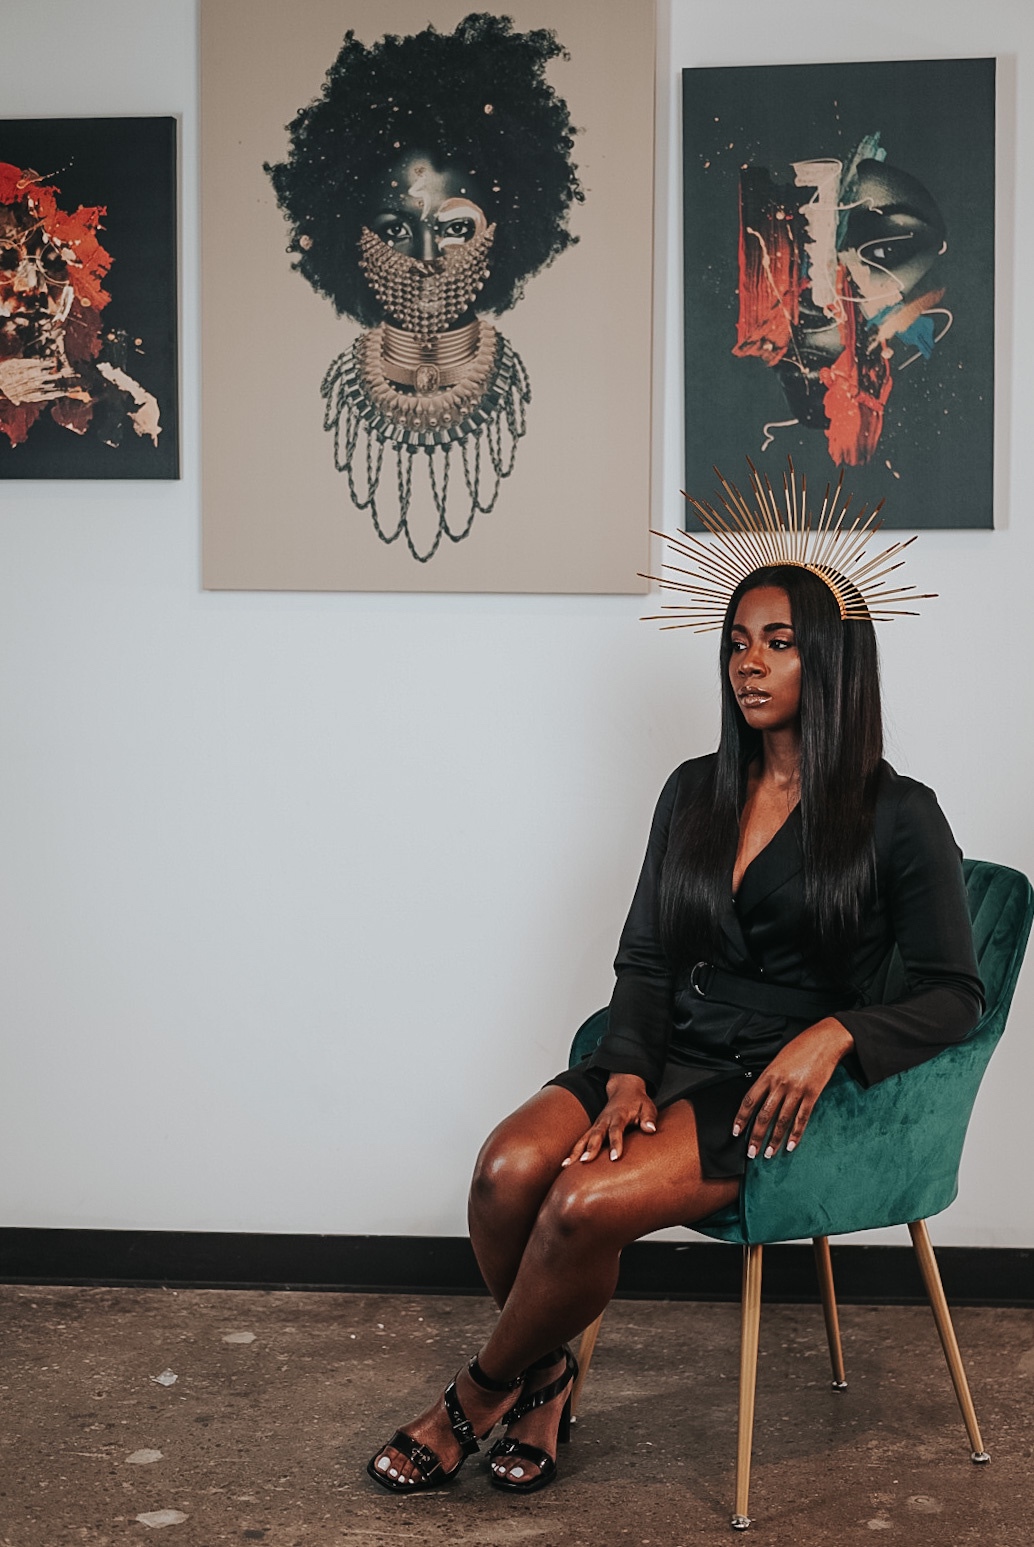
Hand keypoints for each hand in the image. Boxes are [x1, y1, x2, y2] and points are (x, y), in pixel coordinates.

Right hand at [561, 1073, 657, 1165]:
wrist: (624, 1089)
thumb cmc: (637, 1101)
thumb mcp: (648, 1107)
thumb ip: (649, 1118)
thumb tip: (650, 1129)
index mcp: (618, 1115)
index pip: (616, 1130)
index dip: (615, 1143)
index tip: (614, 1157)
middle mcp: (604, 1120)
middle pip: (596, 1134)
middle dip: (590, 1148)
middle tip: (586, 1161)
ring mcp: (597, 1124)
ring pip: (584, 1138)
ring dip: (576, 1151)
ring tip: (567, 1166)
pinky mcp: (593, 1129)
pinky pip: (582, 1140)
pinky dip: (573, 1151)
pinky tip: (566, 1164)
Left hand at [732, 1018, 854, 1159]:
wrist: (824, 1041)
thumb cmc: (800, 1048)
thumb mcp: (778, 1060)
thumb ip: (769, 1078)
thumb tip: (761, 1097)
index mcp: (768, 1074)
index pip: (750, 1100)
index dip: (741, 1118)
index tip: (736, 1132)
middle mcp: (780, 1084)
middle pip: (764, 1115)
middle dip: (756, 1136)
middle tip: (751, 1153)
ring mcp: (797, 1090)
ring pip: (782, 1120)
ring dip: (774, 1140)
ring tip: (768, 1154)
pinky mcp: (812, 1095)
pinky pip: (802, 1119)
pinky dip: (796, 1134)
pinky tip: (790, 1146)